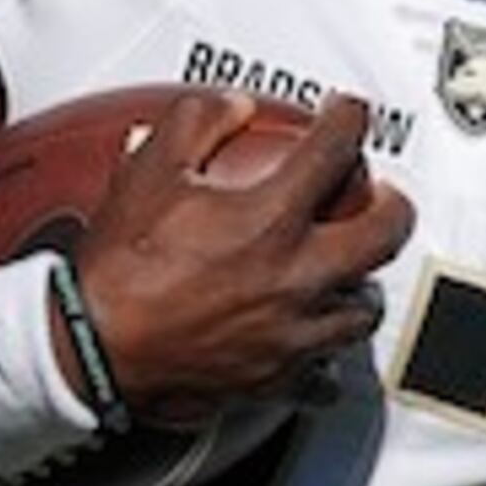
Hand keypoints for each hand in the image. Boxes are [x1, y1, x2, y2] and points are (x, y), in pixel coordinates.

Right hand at [71, 89, 416, 425]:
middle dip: (393, 206)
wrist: (92, 352)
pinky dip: (326, 363)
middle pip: (384, 233)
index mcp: (271, 221)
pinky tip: (317, 350)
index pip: (335, 151)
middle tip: (383, 197)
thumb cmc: (117, 273)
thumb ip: (195, 123)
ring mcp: (293, 334)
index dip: (349, 119)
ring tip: (353, 273)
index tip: (348, 114)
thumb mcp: (147, 172)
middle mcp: (296, 278)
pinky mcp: (277, 380)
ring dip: (364, 285)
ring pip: (363, 310)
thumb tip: (230, 106)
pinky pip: (324, 377)